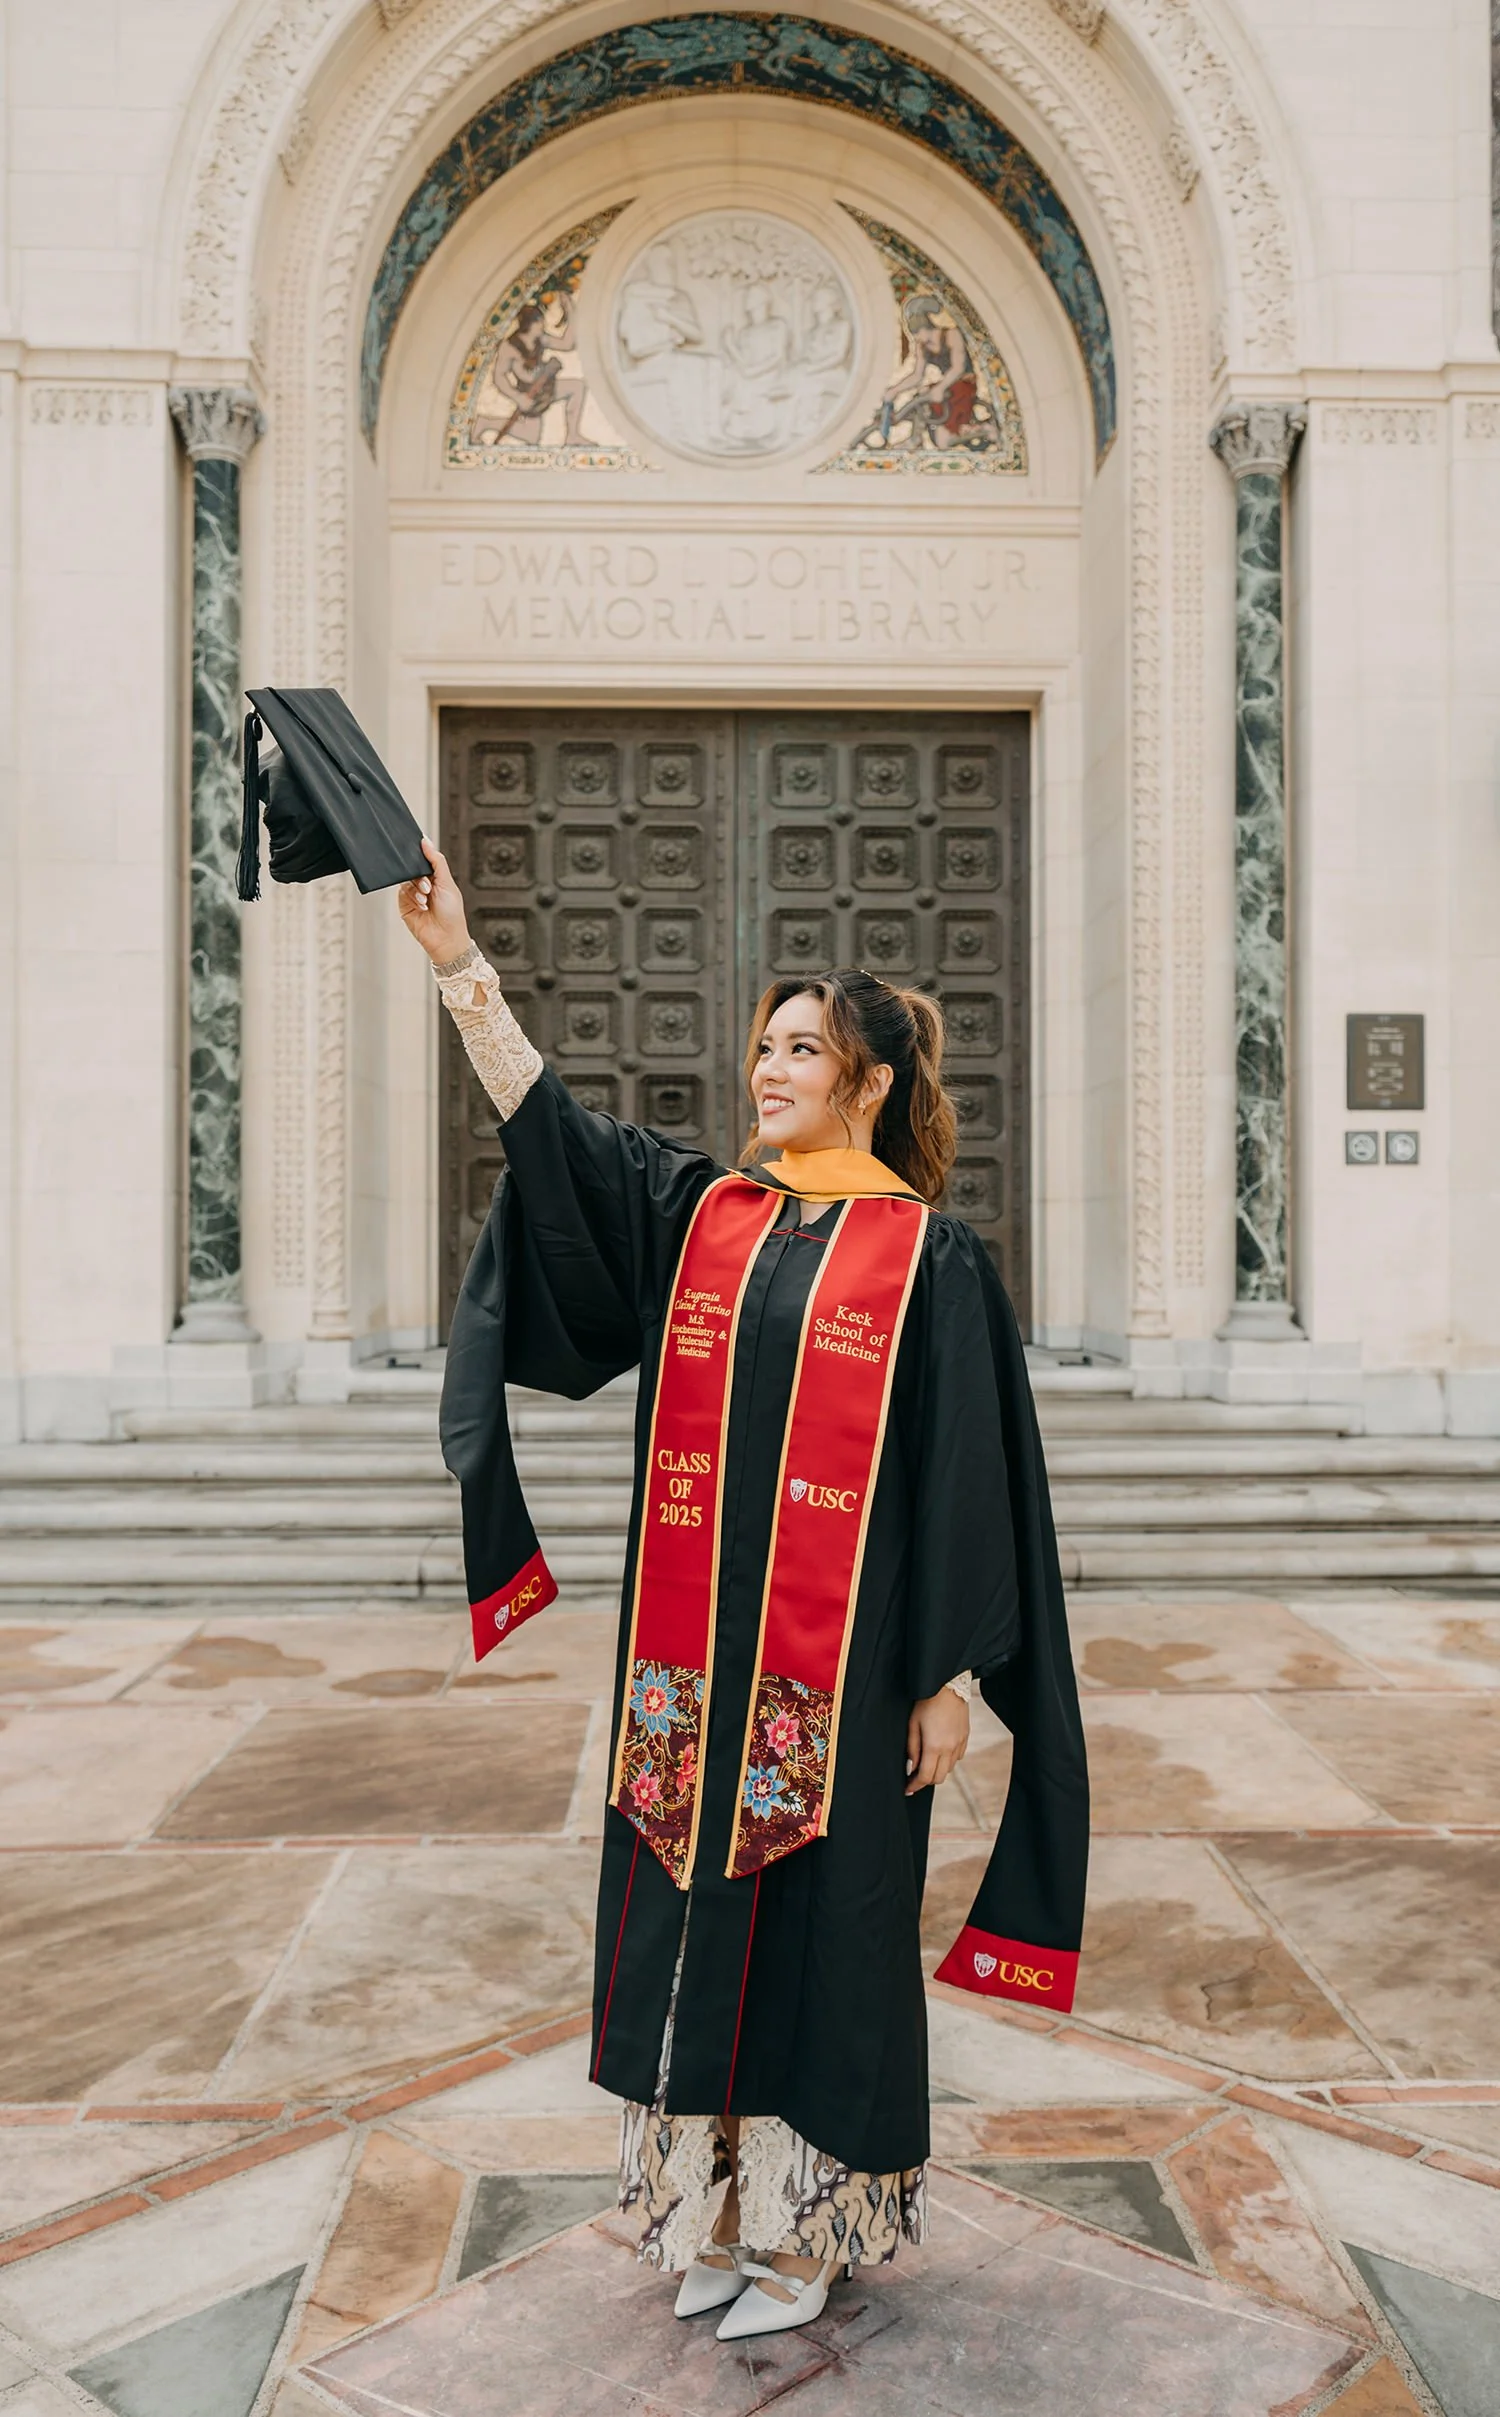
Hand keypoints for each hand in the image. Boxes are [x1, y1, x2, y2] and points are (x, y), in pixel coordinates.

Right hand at [397, 837, 471, 964]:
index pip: (424, 859)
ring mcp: (413, 894)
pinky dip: (411, 898)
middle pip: (412, 869)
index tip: (416, 849)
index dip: (420, 855)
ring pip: (406, 881)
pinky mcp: (405, 905)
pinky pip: (402, 893)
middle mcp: (424, 884)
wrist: (446, 939)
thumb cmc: (452, 914)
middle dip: (419, 876)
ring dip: (417, 889)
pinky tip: (421, 906)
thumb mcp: (448, 882)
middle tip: (428, 885)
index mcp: (436, 876)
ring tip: (426, 898)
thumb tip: (426, 841)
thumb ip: (436, 860)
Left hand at [905, 1689, 969, 1796]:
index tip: (907, 1789)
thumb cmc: (926, 1702)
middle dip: (925, 1780)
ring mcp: (960, 1744)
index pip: (925, 1777)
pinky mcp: (966, 1737)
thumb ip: (912, 1749)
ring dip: (937, 1770)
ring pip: (949, 1769)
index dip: (915, 1785)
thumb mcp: (912, 1724)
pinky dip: (947, 1761)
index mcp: (935, 1747)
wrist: (948, 1684)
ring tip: (926, 1762)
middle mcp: (950, 1749)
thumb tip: (912, 1767)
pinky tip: (939, 1752)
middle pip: (939, 1778)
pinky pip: (957, 1758)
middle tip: (914, 1776)